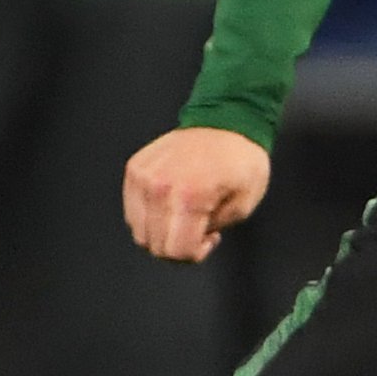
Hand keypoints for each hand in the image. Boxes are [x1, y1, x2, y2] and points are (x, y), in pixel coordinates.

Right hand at [123, 126, 271, 263]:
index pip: (176, 251)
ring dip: (163, 232)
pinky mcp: (134, 169)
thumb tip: (189, 241)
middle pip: (155, 245)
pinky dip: (151, 215)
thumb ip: (211, 231)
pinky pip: (133, 211)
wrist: (227, 120)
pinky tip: (173, 202)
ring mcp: (143, 177)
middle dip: (179, 246)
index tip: (210, 239)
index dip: (195, 255)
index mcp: (189, 196)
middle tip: (201, 227)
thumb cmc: (241, 162)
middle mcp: (159, 187)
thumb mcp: (243, 205)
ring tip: (187, 213)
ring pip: (139, 232)